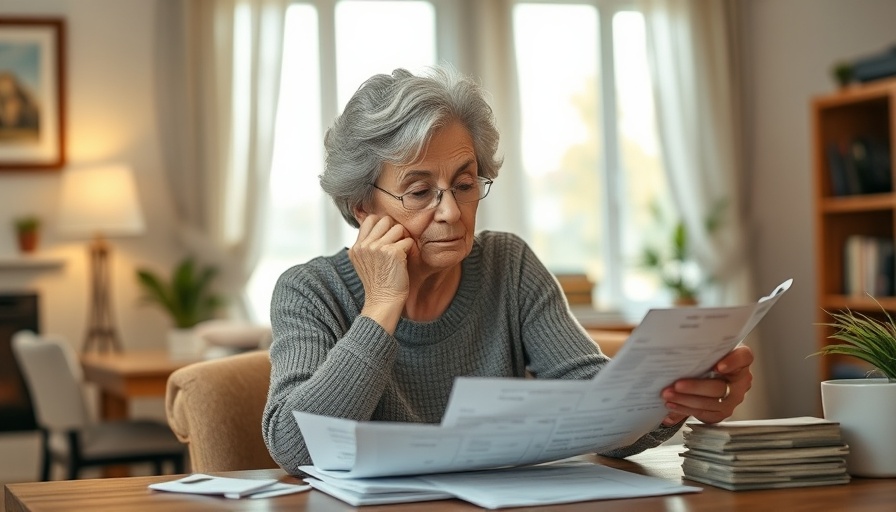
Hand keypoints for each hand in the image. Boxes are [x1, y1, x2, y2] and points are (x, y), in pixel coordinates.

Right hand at [348, 214, 415, 332]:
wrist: (383, 301)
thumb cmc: (378, 283)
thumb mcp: (364, 262)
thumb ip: (367, 244)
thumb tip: (377, 224)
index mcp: (356, 247)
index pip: (370, 219)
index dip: (382, 225)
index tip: (387, 238)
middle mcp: (364, 246)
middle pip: (385, 220)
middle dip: (394, 230)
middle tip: (396, 247)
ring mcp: (377, 248)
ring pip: (398, 228)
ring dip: (403, 240)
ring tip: (399, 255)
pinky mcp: (392, 252)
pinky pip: (408, 241)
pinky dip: (410, 250)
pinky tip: (404, 262)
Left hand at [660, 345, 753, 425]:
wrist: (711, 374)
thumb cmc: (707, 359)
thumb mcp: (705, 352)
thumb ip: (697, 353)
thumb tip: (673, 353)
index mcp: (740, 361)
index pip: (744, 357)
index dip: (732, 362)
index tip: (718, 366)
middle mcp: (740, 381)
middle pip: (720, 386)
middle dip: (696, 387)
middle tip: (677, 385)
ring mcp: (733, 398)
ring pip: (711, 402)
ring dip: (686, 400)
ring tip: (669, 395)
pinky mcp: (722, 412)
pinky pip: (704, 413)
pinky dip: (685, 409)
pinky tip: (672, 405)